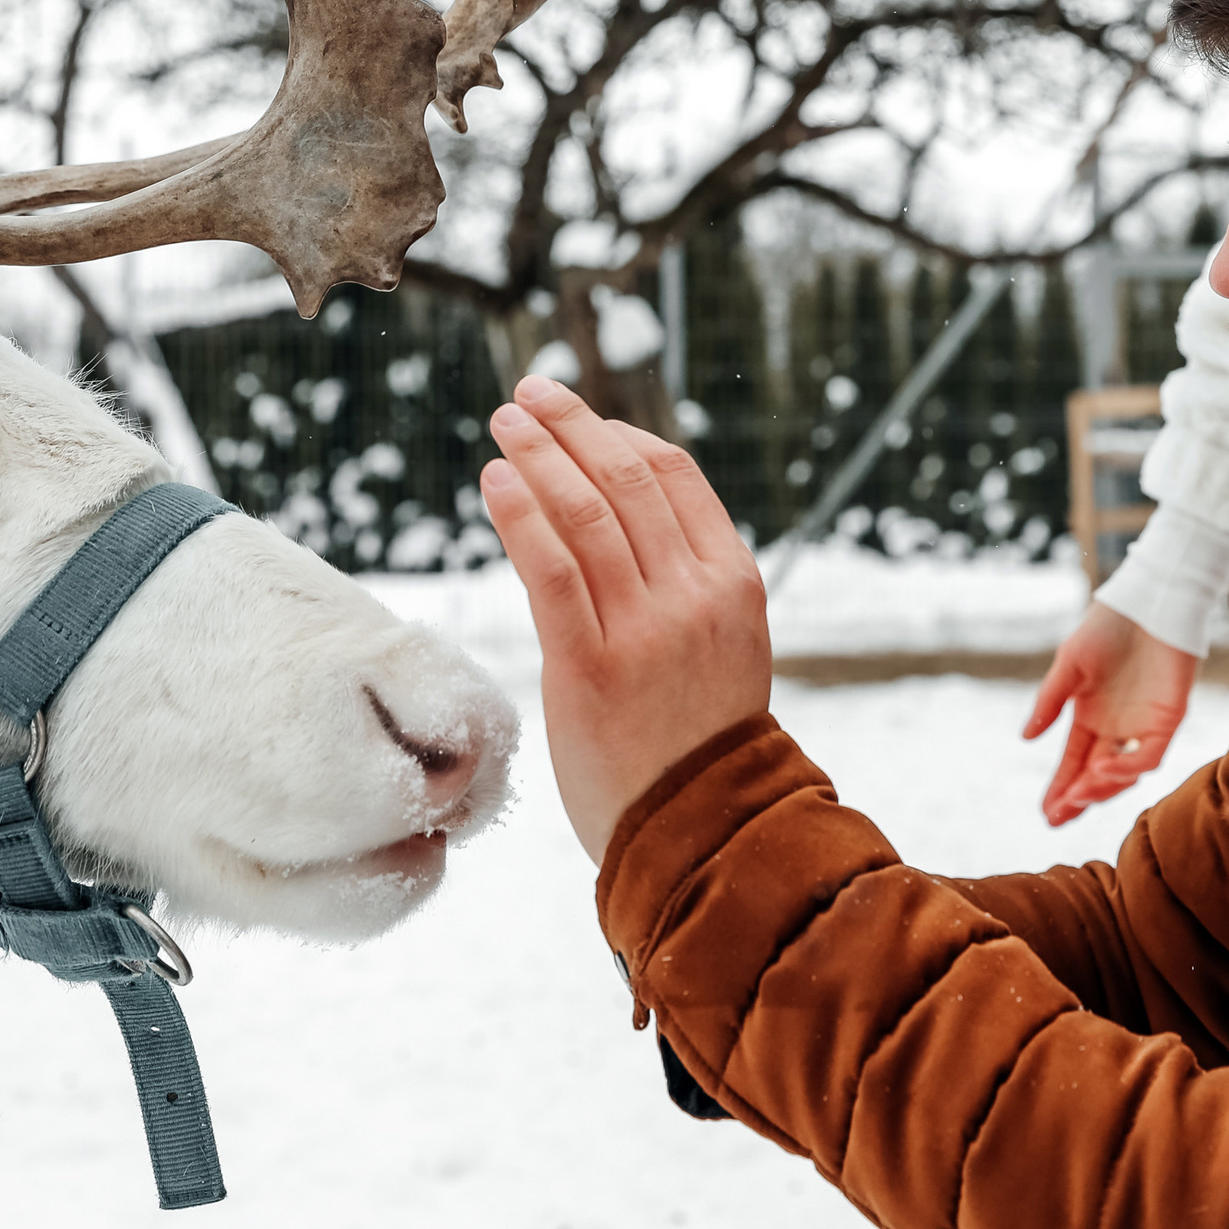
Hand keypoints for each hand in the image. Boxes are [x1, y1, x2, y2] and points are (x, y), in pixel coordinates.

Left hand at [482, 376, 771, 864]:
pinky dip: (521, 516)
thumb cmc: (698, 741)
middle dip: (571, 426)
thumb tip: (621, 515)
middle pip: (625, 479)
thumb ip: (684, 581)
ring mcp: (646, 630)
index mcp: (734, 580)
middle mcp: (695, 594)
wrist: (701, 831)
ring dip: (537, 456)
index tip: (576, 417)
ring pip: (585, 513)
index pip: (674, 474)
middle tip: (527, 396)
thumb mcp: (721, 644)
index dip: (617, 432)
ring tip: (503, 424)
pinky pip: (551, 571)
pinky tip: (495, 482)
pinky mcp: (591, 667)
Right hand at [1023, 601, 1197, 825]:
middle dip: (1077, 800)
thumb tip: (1026, 738)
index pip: (1074, 764)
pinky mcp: (1168, 720)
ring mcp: (1143, 727)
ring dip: (1100, 788)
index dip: (1060, 789)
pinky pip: (1149, 755)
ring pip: (1123, 774)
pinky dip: (1127, 767)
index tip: (1045, 813)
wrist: (1148, 602)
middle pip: (1096, 776)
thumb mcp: (1068, 665)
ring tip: (1077, 796)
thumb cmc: (1108, 628)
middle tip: (1058, 817)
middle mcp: (1117, 729)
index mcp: (1091, 718)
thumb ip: (1050, 702)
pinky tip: (1103, 768)